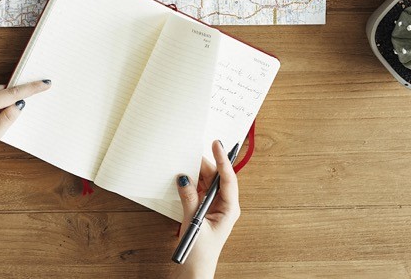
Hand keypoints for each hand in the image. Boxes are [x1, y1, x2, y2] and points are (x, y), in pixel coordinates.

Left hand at [0, 82, 51, 183]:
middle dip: (21, 93)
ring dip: (9, 100)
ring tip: (20, 111)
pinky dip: (0, 103)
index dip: (31, 88)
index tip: (45, 83)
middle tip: (40, 93)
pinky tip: (4, 115)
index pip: (12, 93)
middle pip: (5, 90)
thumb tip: (19, 104)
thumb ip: (6, 120)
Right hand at [170, 141, 240, 278]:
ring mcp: (212, 206)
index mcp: (229, 209)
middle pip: (215, 177)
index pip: (228, 179)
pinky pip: (197, 190)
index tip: (217, 145)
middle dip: (204, 165)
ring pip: (205, 182)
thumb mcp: (195, 224)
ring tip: (183, 163)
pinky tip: (181, 178)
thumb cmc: (201, 254)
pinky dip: (189, 183)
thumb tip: (183, 178)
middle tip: (189, 153)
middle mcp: (223, 205)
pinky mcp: (202, 209)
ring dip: (195, 173)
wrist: (195, 271)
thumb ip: (189, 199)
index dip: (223, 160)